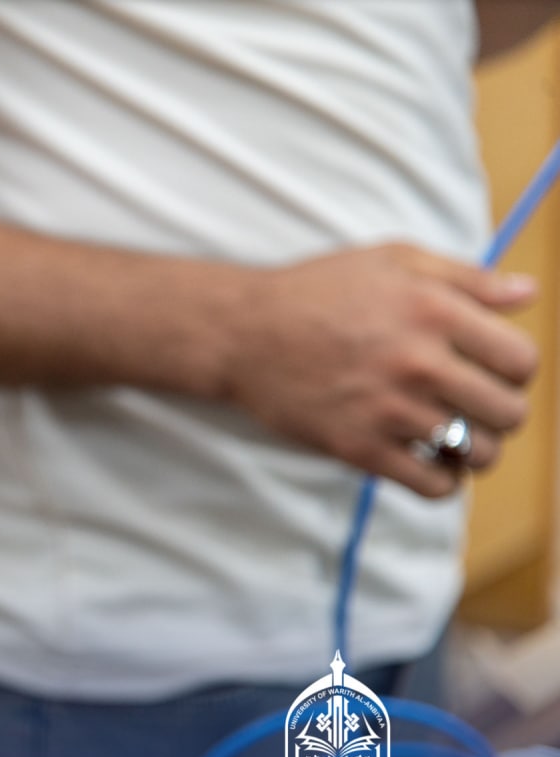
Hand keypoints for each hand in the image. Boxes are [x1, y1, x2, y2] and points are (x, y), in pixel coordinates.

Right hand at [225, 244, 538, 497]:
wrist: (242, 334)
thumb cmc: (313, 292)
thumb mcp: (389, 260)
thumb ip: (463, 276)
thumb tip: (526, 294)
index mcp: (433, 311)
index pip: (520, 361)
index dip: (516, 371)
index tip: (495, 373)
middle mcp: (418, 362)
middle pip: (508, 412)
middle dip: (502, 413)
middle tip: (477, 408)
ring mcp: (389, 410)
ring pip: (478, 453)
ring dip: (477, 450)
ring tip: (457, 438)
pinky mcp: (360, 448)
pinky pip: (432, 485)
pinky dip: (443, 481)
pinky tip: (430, 462)